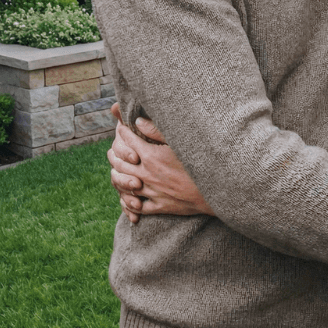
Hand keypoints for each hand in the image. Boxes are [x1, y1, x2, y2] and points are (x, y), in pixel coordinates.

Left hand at [108, 105, 213, 221]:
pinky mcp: (158, 206)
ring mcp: (151, 192)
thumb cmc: (200, 161)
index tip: (120, 127)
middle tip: (113, 147)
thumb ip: (157, 131)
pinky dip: (128, 200)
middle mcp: (147, 174)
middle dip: (115, 153)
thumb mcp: (180, 141)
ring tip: (115, 169)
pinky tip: (127, 196)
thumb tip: (138, 121)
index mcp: (151, 156)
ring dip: (116, 175)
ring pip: (124, 184)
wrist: (214, 190)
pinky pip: (135, 205)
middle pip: (120, 163)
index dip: (122, 132)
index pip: (129, 141)